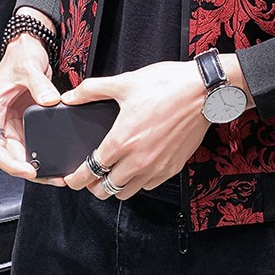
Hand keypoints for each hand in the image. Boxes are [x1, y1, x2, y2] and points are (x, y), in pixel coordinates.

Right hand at [0, 11, 63, 186]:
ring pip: (21, 154)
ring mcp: (12, 123)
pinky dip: (43, 154)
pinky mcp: (25, 121)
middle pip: (9, 156)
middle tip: (52, 177)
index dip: (10, 163)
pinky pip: (32, 144)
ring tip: (58, 174)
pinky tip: (58, 160)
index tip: (28, 170)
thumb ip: (39, 85)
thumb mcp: (29, 68)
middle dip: (28, 170)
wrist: (29, 47)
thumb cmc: (21, 55)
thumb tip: (50, 102)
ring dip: (37, 166)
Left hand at [61, 54, 253, 198]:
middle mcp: (138, 160)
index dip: (76, 178)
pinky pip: (149, 185)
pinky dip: (138, 181)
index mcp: (122, 141)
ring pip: (127, 192)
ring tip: (113, 173)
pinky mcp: (173, 167)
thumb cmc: (167, 85)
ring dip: (116, 186)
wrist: (203, 90)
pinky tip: (137, 166)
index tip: (71, 179)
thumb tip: (71, 95)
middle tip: (90, 176)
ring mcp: (157, 167)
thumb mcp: (125, 82)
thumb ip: (93, 90)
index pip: (90, 171)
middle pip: (106, 189)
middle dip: (93, 186)